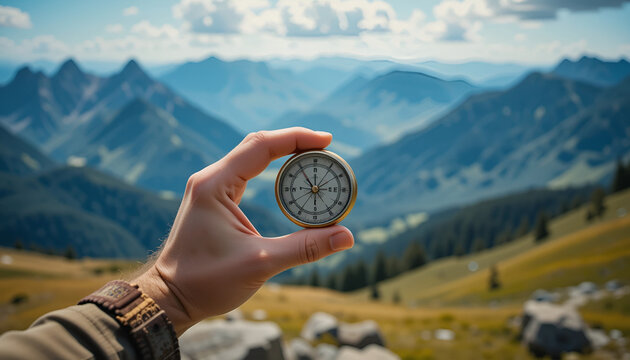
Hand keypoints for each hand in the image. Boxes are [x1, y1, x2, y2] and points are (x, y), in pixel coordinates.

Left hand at [134, 128, 353, 335]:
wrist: (170, 298)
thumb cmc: (206, 283)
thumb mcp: (261, 264)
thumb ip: (305, 247)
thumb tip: (346, 237)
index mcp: (215, 185)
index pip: (262, 146)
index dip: (297, 138)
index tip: (327, 140)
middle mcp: (210, 179)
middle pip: (258, 145)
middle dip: (294, 143)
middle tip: (327, 150)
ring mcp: (210, 188)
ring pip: (252, 157)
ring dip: (284, 155)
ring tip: (315, 160)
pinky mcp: (213, 199)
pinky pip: (247, 173)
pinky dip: (272, 170)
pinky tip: (291, 177)